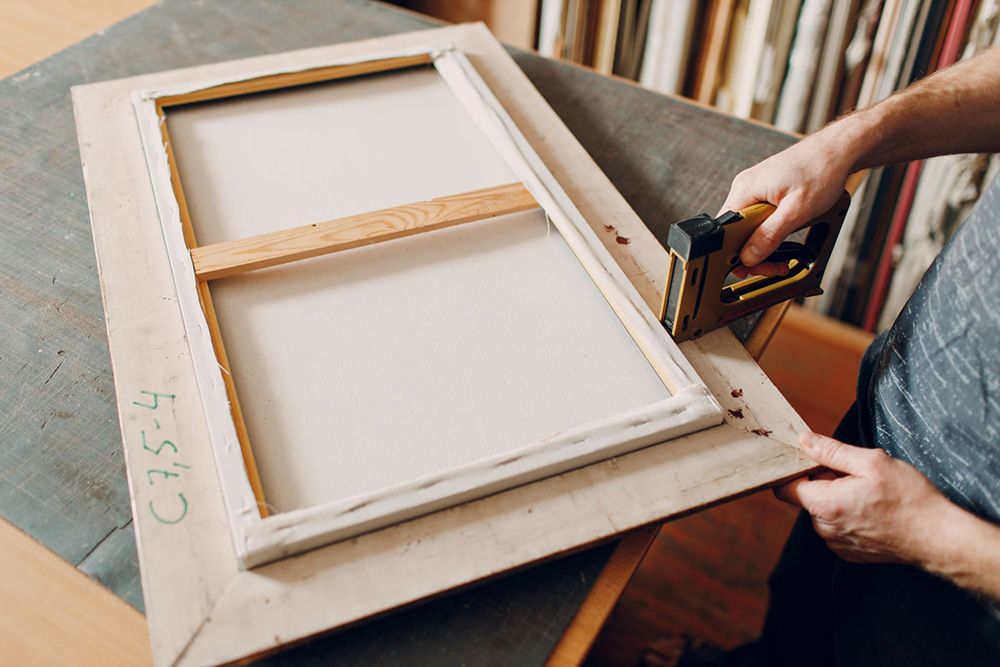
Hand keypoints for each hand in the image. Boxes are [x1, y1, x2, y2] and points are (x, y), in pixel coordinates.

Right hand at [720, 133, 854, 271]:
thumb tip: (748, 256)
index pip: (726, 232)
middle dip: (754, 253)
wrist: (838, 151)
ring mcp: (754, 188)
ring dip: (764, 244)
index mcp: (745, 190)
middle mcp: (745, 187)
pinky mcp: (765, 190)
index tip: (755, 266)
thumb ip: (769, 235)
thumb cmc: (822, 171)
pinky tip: (784, 234)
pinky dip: (769, 231)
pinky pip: (758, 217)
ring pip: (748, 227)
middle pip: (736, 232)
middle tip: (774, 265)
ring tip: (783, 255)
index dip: (738, 254)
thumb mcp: (796, 211)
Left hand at [775, 432, 955, 566]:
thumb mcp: (871, 462)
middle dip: (824, 483)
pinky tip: (873, 512)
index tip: (817, 461)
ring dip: (837, 499)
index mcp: (825, 504)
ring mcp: (836, 544)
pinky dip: (848, 516)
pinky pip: (837, 528)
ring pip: (823, 512)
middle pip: (807, 498)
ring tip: (869, 495)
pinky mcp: (849, 553)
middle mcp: (824, 529)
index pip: (785, 487)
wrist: (938, 538)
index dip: (797, 470)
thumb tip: (803, 441)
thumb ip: (831, 451)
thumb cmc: (909, 498)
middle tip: (856, 476)